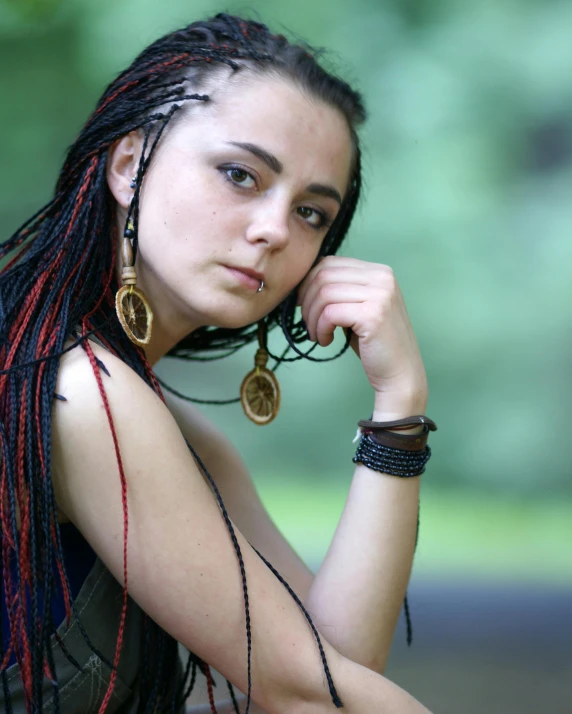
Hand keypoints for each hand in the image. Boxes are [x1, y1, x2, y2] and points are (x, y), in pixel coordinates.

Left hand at [297, 257, 427, 416]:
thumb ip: (340, 291)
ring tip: (317, 335)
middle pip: (324, 275)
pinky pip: (330, 313)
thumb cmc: (374, 344)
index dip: (308, 283)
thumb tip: (304, 282)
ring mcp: (380, 294)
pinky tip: (326, 341)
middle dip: (306, 301)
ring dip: (312, 318)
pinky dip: (320, 329)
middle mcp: (382, 277)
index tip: (302, 304)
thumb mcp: (357, 309)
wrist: (401, 374)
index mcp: (379, 272)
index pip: (330, 263)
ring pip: (324, 293)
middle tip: (307, 324)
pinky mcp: (373, 315)